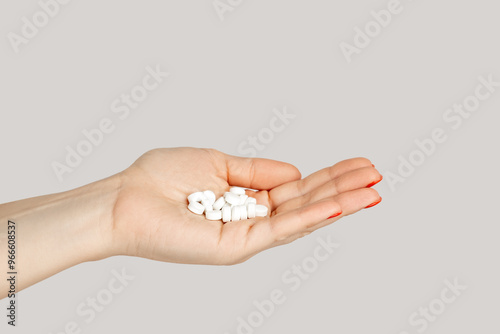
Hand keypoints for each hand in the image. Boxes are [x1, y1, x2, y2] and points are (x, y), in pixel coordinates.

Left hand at [110, 148, 381, 264]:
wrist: (123, 200)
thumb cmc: (161, 179)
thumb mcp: (219, 163)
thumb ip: (257, 170)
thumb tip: (295, 172)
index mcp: (247, 199)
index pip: (297, 189)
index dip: (329, 177)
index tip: (359, 164)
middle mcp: (251, 219)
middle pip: (306, 204)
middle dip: (343, 189)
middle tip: (378, 176)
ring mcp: (246, 236)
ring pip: (301, 219)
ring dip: (339, 204)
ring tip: (373, 191)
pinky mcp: (235, 247)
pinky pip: (279, 230)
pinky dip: (310, 217)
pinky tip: (339, 206)